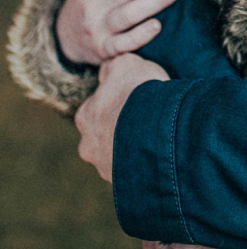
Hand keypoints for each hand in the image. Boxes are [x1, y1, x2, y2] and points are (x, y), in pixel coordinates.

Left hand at [75, 53, 169, 180]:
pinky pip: (134, 173)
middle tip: (145, 120)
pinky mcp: (124, 184)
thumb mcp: (126, 64)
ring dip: (132, 148)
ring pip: (118, 156)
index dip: (116, 101)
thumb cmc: (138, 94)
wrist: (156, 130)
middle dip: (121, 129)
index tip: (134, 99)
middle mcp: (88, 146)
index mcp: (85, 116)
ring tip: (155, 138)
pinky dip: (144, 163)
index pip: (96, 107)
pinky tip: (159, 153)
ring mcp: (105, 168)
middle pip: (104, 135)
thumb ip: (113, 66)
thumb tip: (108, 70)